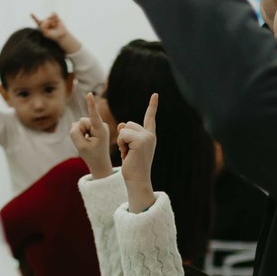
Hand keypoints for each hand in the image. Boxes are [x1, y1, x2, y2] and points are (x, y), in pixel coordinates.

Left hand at [31, 12, 80, 52]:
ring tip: (55, 26)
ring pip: (49, 17)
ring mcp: (50, 18)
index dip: (34, 17)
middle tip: (51, 28)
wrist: (61, 35)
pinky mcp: (55, 16)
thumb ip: (43, 28)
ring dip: (53, 22)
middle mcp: (45, 21)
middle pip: (44, 21)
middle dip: (47, 24)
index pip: (37, 21)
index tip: (31, 13)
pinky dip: (55, 17)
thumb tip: (46, 20)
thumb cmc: (53, 36)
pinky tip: (57, 21)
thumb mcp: (46, 34)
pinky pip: (53, 14)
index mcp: (41, 26)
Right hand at [69, 93, 113, 179]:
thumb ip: (74, 133)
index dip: (91, 104)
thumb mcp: (80, 146)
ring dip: (81, 133)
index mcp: (101, 130)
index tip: (90, 94)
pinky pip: (82, 126)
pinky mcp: (95, 126)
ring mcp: (98, 125)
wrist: (100, 163)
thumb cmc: (92, 156)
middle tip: (87, 144)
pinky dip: (82, 133)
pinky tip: (88, 140)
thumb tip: (75, 123)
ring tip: (88, 143)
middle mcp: (101, 125)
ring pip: (81, 123)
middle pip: (82, 121)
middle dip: (80, 132)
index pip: (94, 115)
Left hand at [116, 93, 157, 212]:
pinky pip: (123, 135)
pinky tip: (127, 154)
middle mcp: (150, 135)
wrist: (137, 180)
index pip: (150, 118)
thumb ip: (126, 134)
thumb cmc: (133, 167)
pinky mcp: (141, 141)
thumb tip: (121, 124)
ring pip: (125, 129)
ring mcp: (147, 137)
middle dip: (123, 137)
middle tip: (129, 153)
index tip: (155, 94)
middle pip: (129, 124)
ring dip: (121, 141)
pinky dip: (121, 144)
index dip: (152, 106)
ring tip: (128, 154)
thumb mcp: (128, 148)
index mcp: (150, 137)